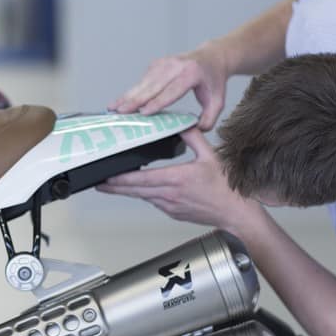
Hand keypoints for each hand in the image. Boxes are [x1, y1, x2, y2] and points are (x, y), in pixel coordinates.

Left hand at [96, 129, 261, 231]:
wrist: (235, 213)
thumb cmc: (226, 188)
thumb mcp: (210, 156)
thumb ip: (194, 137)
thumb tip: (184, 122)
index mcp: (177, 179)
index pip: (143, 179)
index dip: (122, 179)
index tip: (108, 177)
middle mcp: (170, 195)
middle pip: (135, 191)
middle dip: (115, 187)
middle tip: (100, 183)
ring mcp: (170, 206)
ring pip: (142, 197)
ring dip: (127, 191)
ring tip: (111, 185)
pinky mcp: (173, 212)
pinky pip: (153, 202)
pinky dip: (143, 195)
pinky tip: (138, 189)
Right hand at [109, 44, 229, 130]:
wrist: (211, 57)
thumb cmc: (213, 80)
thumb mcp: (218, 101)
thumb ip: (209, 118)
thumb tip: (195, 130)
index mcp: (191, 73)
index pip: (172, 90)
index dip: (157, 102)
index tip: (144, 112)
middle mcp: (175, 65)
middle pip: (152, 86)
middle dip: (135, 100)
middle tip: (120, 112)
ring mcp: (163, 63)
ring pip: (143, 83)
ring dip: (127, 96)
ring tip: (113, 108)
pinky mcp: (156, 65)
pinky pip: (142, 81)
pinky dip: (131, 92)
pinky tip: (121, 101)